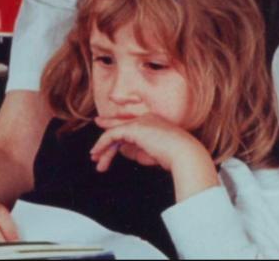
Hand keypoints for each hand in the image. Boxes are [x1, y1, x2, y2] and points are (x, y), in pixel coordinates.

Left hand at [92, 114, 219, 201]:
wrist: (184, 155)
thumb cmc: (172, 158)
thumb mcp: (151, 153)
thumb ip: (136, 150)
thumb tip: (121, 149)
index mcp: (154, 121)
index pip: (131, 123)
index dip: (117, 126)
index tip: (107, 132)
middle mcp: (146, 118)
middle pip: (121, 126)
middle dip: (106, 134)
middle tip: (94, 147)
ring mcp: (140, 121)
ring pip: (115, 133)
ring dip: (104, 148)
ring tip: (95, 160)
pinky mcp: (133, 128)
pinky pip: (112, 135)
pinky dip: (102, 144)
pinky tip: (97, 153)